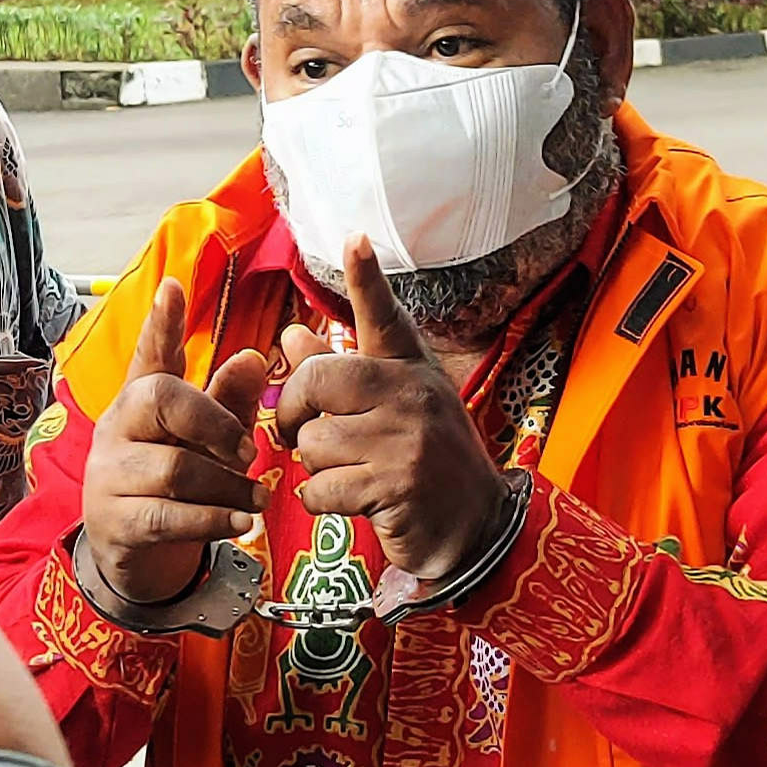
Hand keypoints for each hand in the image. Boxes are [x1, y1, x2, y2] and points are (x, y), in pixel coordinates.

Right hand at [80, 278, 268, 604]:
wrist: (133, 549)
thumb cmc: (176, 481)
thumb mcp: (206, 440)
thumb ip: (229, 402)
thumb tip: (255, 358)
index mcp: (142, 398)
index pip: (149, 353)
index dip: (161, 323)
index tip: (173, 288)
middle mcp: (118, 426)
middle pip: (162, 400)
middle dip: (216, 423)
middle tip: (250, 451)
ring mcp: (109, 473)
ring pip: (174, 468)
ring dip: (227, 486)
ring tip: (257, 499)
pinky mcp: (115, 520)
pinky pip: (167, 516)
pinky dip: (212, 520)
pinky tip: (239, 523)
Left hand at [270, 235, 508, 580]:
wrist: (475, 529)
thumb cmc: (425, 462)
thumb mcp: (392, 409)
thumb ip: (340, 373)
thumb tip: (292, 334)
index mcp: (410, 370)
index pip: (383, 316)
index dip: (367, 276)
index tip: (354, 237)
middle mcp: (412, 394)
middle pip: (316, 380)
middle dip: (293, 412)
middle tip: (300, 433)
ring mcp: (406, 439)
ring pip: (312, 440)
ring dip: (316, 467)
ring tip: (352, 473)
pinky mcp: (396, 484)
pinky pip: (320, 486)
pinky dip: (322, 501)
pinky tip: (352, 501)